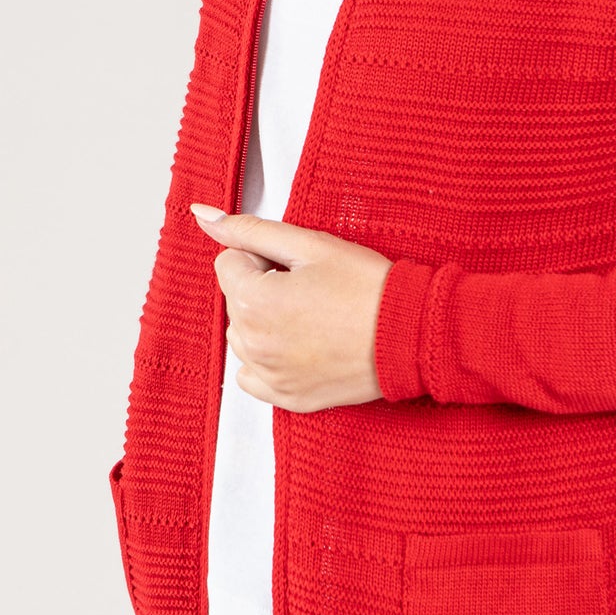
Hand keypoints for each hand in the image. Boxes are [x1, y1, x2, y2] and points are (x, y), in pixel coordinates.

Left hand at [190, 204, 391, 411]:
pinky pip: (253, 377)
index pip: (228, 264)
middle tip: (311, 287)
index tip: (296, 264)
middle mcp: (253, 344)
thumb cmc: (367, 287)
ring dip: (264, 322)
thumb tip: (204, 217)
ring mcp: (270, 376)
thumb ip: (252, 230)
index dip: (261, 256)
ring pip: (243, 337)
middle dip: (262, 288)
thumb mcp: (311, 245)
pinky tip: (300, 345)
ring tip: (311, 315)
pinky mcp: (289, 397)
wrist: (410, 335)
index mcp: (253, 301)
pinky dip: (267, 360)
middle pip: (235, 301)